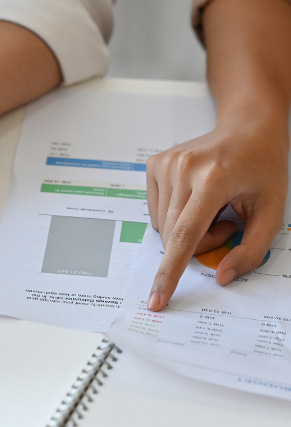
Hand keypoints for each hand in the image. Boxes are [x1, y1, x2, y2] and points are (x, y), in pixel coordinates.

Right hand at [145, 112, 288, 310]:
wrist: (248, 128)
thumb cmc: (263, 167)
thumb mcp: (273, 213)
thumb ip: (251, 250)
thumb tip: (221, 276)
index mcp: (213, 179)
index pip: (184, 235)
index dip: (170, 272)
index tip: (157, 297)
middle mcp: (182, 169)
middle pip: (174, 235)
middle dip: (199, 243)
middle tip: (226, 224)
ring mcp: (164, 164)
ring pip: (163, 226)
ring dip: (187, 230)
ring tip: (213, 208)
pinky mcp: (154, 164)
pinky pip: (156, 211)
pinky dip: (176, 216)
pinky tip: (196, 199)